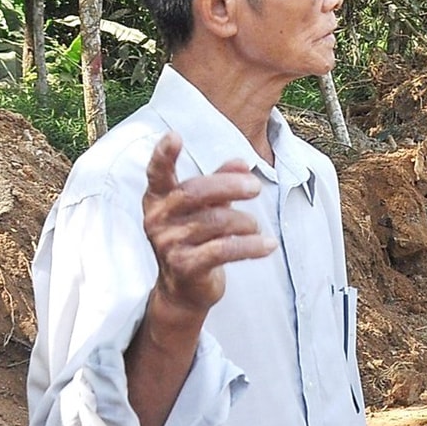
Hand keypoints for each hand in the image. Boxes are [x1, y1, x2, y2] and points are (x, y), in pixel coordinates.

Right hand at [142, 133, 275, 317]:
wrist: (185, 289)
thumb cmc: (196, 237)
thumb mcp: (207, 206)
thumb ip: (221, 182)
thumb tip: (241, 161)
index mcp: (159, 199)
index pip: (157, 174)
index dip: (163, 156)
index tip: (174, 136)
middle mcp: (158, 220)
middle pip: (194, 193)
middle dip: (229, 186)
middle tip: (256, 187)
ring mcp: (169, 244)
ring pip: (215, 222)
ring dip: (245, 222)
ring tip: (255, 226)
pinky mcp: (186, 267)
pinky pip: (223, 250)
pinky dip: (251, 246)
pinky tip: (268, 245)